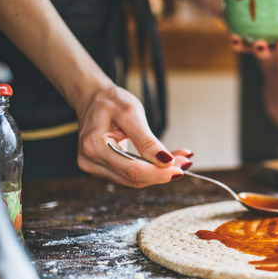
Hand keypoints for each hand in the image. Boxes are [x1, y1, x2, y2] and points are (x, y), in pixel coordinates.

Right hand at [75, 84, 189, 187]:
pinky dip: (150, 168)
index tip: (180, 168)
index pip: (131, 169)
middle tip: (186, 161)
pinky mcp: (104, 169)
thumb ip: (146, 140)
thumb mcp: (131, 113)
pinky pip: (131, 174)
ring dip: (159, 171)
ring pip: (134, 179)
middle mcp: (91, 162)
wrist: (94, 99)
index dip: (158, 173)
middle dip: (162, 172)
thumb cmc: (110, 102)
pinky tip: (166, 160)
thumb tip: (165, 161)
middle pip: (134, 178)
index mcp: (94, 147)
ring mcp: (96, 168)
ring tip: (180, 158)